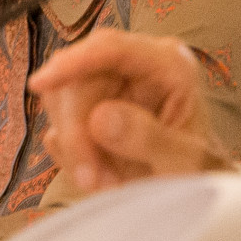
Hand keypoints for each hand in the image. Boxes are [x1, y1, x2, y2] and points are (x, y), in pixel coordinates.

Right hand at [31, 29, 232, 190]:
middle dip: (77, 132)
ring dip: (74, 148)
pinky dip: (72, 155)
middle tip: (92, 178)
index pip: (111, 49)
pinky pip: (60, 125)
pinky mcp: (89, 110)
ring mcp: (108, 86)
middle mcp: (134, 67)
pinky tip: (100, 174)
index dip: (74, 62)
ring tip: (106, 181)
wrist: (192, 191)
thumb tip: (100, 118)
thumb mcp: (184, 161)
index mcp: (167, 64)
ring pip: (61, 100)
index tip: (40, 83)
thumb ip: (148, 138)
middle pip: (77, 79)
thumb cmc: (200, 172)